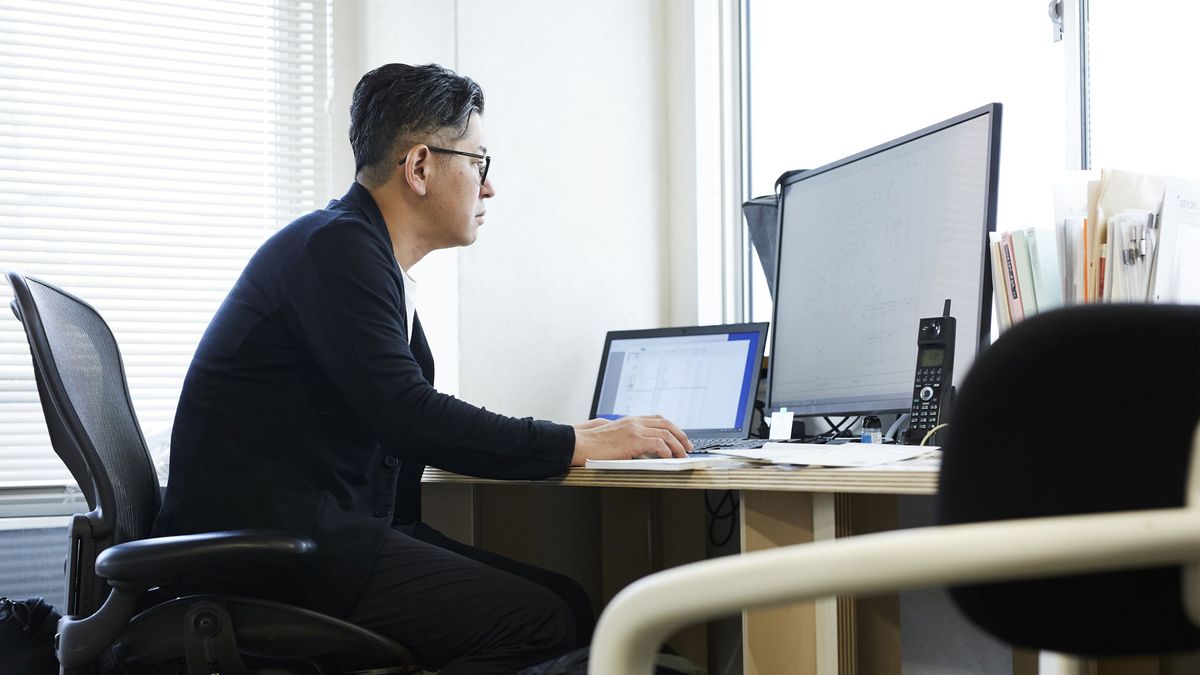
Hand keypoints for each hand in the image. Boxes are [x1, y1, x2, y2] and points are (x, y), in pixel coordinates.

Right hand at [570, 415, 691, 465]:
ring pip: (666, 434)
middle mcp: (634, 422)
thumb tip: (638, 448)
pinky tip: (669, 457)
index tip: (680, 438)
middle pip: (666, 424)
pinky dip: (666, 450)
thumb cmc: (589, 443)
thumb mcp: (611, 435)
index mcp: (629, 420)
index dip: (672, 428)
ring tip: (683, 455)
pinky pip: (657, 444)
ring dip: (678, 445)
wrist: (577, 444)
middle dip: (681, 435)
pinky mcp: (633, 440)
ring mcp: (634, 429)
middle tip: (688, 447)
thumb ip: (625, 437)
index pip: (658, 419)